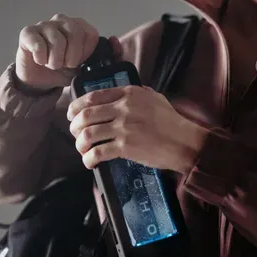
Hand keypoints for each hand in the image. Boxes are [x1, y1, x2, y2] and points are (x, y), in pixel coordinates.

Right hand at [14, 13, 122, 91]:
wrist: (39, 81)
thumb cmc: (64, 71)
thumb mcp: (87, 68)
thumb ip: (108, 56)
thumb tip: (115, 41)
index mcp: (79, 26)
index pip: (90, 34)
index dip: (84, 53)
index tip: (78, 62)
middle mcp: (62, 20)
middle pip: (75, 33)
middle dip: (71, 57)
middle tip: (64, 65)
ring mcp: (44, 25)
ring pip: (57, 40)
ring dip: (55, 60)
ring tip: (52, 65)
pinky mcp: (28, 33)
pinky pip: (39, 44)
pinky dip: (41, 58)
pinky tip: (40, 61)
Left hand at [66, 85, 208, 172]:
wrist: (185, 142)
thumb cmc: (171, 122)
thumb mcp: (154, 97)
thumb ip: (135, 93)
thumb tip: (118, 94)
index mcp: (129, 93)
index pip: (93, 96)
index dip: (76, 106)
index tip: (71, 114)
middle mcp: (124, 108)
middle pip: (86, 115)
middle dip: (75, 126)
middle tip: (75, 134)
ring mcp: (124, 127)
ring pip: (88, 133)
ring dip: (80, 143)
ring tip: (82, 149)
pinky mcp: (126, 146)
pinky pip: (98, 152)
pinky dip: (89, 159)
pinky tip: (90, 162)